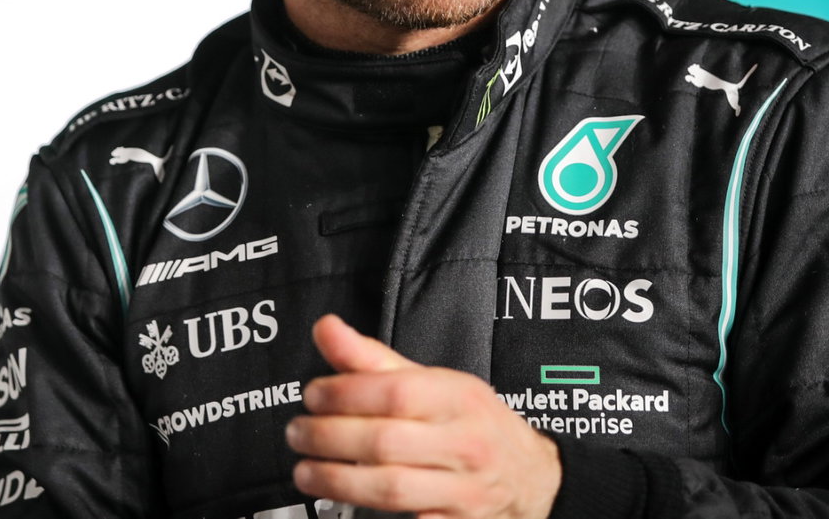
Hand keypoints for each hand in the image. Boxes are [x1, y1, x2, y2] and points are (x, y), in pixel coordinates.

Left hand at [286, 315, 560, 518]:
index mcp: (458, 397)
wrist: (531, 476)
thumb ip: (373, 359)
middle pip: (386, 442)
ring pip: (392, 489)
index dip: (344, 393)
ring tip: (306, 471)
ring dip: (338, 481)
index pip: (395, 392)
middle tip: (297, 433)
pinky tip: (345, 504)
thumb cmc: (472, 422)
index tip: (312, 396)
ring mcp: (465, 489)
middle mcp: (466, 442)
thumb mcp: (433, 381)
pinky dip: (378, 516)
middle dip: (329, 438)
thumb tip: (326, 328)